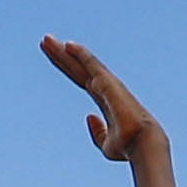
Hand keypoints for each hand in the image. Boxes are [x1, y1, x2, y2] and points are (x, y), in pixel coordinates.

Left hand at [42, 36, 162, 162]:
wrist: (141, 146)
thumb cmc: (127, 147)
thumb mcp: (106, 144)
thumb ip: (97, 132)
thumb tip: (88, 116)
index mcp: (104, 99)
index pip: (80, 79)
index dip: (66, 66)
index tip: (53, 55)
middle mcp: (105, 88)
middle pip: (77, 67)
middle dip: (61, 54)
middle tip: (45, 40)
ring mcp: (107, 84)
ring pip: (81, 63)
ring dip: (63, 52)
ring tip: (46, 39)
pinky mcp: (108, 84)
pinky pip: (91, 65)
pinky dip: (81, 54)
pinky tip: (68, 45)